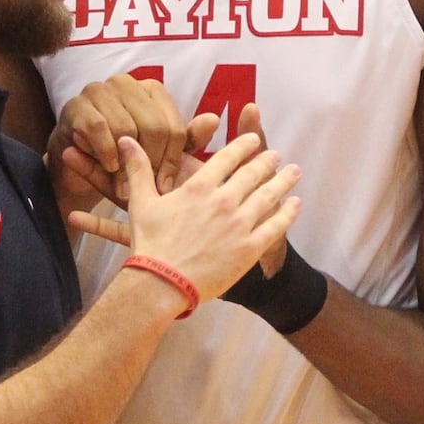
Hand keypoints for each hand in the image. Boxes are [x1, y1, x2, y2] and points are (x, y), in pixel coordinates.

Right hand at [48, 75, 214, 208]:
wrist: (76, 166)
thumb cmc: (123, 158)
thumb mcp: (158, 153)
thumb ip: (186, 138)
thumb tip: (214, 120)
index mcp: (152, 91)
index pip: (174, 126)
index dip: (172, 160)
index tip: (166, 186)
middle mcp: (128, 84)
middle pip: (154, 126)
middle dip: (152, 163)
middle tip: (146, 190)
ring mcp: (100, 91)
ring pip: (127, 128)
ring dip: (126, 163)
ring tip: (125, 187)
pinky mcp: (76, 105)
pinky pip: (98, 128)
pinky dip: (106, 152)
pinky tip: (109, 167)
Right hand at [69, 135, 301, 303]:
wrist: (162, 283)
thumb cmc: (151, 244)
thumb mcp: (141, 203)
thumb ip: (138, 169)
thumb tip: (126, 140)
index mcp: (200, 187)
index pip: (228, 157)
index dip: (244, 145)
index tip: (255, 139)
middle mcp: (224, 200)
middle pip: (253, 173)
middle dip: (267, 161)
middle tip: (277, 156)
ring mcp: (240, 224)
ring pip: (269, 194)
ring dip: (284, 181)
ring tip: (295, 171)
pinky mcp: (250, 248)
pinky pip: (276, 226)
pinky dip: (288, 213)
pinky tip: (297, 204)